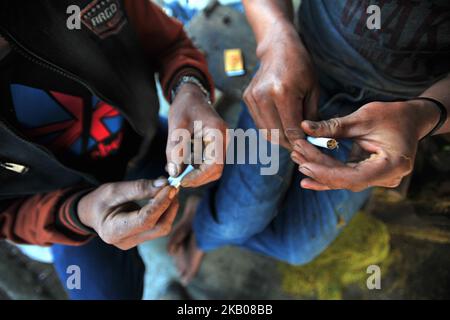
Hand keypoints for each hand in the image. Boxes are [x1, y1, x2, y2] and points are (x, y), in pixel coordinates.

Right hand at [78, 178, 178, 249]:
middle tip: (173, 187)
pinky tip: (165, 197)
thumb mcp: (114, 190)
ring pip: (162, 228)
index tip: (170, 188)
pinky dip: (165, 211)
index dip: (161, 204)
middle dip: (170, 207)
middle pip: (158, 228)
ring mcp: (135, 242)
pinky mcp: (142, 238)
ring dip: (170, 208)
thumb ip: (138, 188)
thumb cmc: (99, 201)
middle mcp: (126, 241)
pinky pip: (159, 226)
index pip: (145, 220)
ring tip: (169, 190)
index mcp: (113, 231)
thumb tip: (164, 184)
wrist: (91, 213)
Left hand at [166, 83, 227, 187]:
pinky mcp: (214, 147)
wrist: (191, 95)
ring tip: (174, 170)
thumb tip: (174, 173)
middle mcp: (224, 140)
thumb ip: (175, 149)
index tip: (182, 181)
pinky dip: (193, 167)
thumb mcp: (176, 126)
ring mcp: (220, 145)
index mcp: (218, 133)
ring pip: (210, 169)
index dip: (199, 176)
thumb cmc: (185, 106)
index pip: (215, 164)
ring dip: (193, 173)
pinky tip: (178, 164)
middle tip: (177, 180)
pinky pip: (206, 163)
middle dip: (196, 178)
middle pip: (215, 170)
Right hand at [243, 22, 319, 149]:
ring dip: (280, 138)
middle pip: (277, 135)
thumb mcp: (313, 90)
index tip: (310, 145)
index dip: (301, 142)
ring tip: (292, 135)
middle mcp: (264, 96)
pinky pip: (260, 123)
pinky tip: (281, 123)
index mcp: (283, 93)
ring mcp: (252, 98)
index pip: (291, 130)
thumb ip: (311, 117)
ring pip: (266, 133)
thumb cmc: (300, 67)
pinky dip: (271, 128)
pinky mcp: (247, 99)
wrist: (278, 48)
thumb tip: (311, 140)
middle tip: (302, 144)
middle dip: (291, 143)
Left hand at [291, 100, 440, 190]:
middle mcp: (387, 178)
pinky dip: (327, 173)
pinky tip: (307, 176)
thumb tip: (305, 127)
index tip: (305, 164)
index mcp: (392, 166)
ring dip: (319, 169)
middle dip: (318, 168)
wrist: (410, 119)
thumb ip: (334, 126)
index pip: (354, 177)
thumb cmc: (392, 116)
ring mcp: (379, 179)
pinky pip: (345, 177)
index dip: (327, 173)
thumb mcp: (364, 117)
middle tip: (295, 154)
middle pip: (345, 179)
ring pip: (343, 179)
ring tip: (297, 158)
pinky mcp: (369, 175)